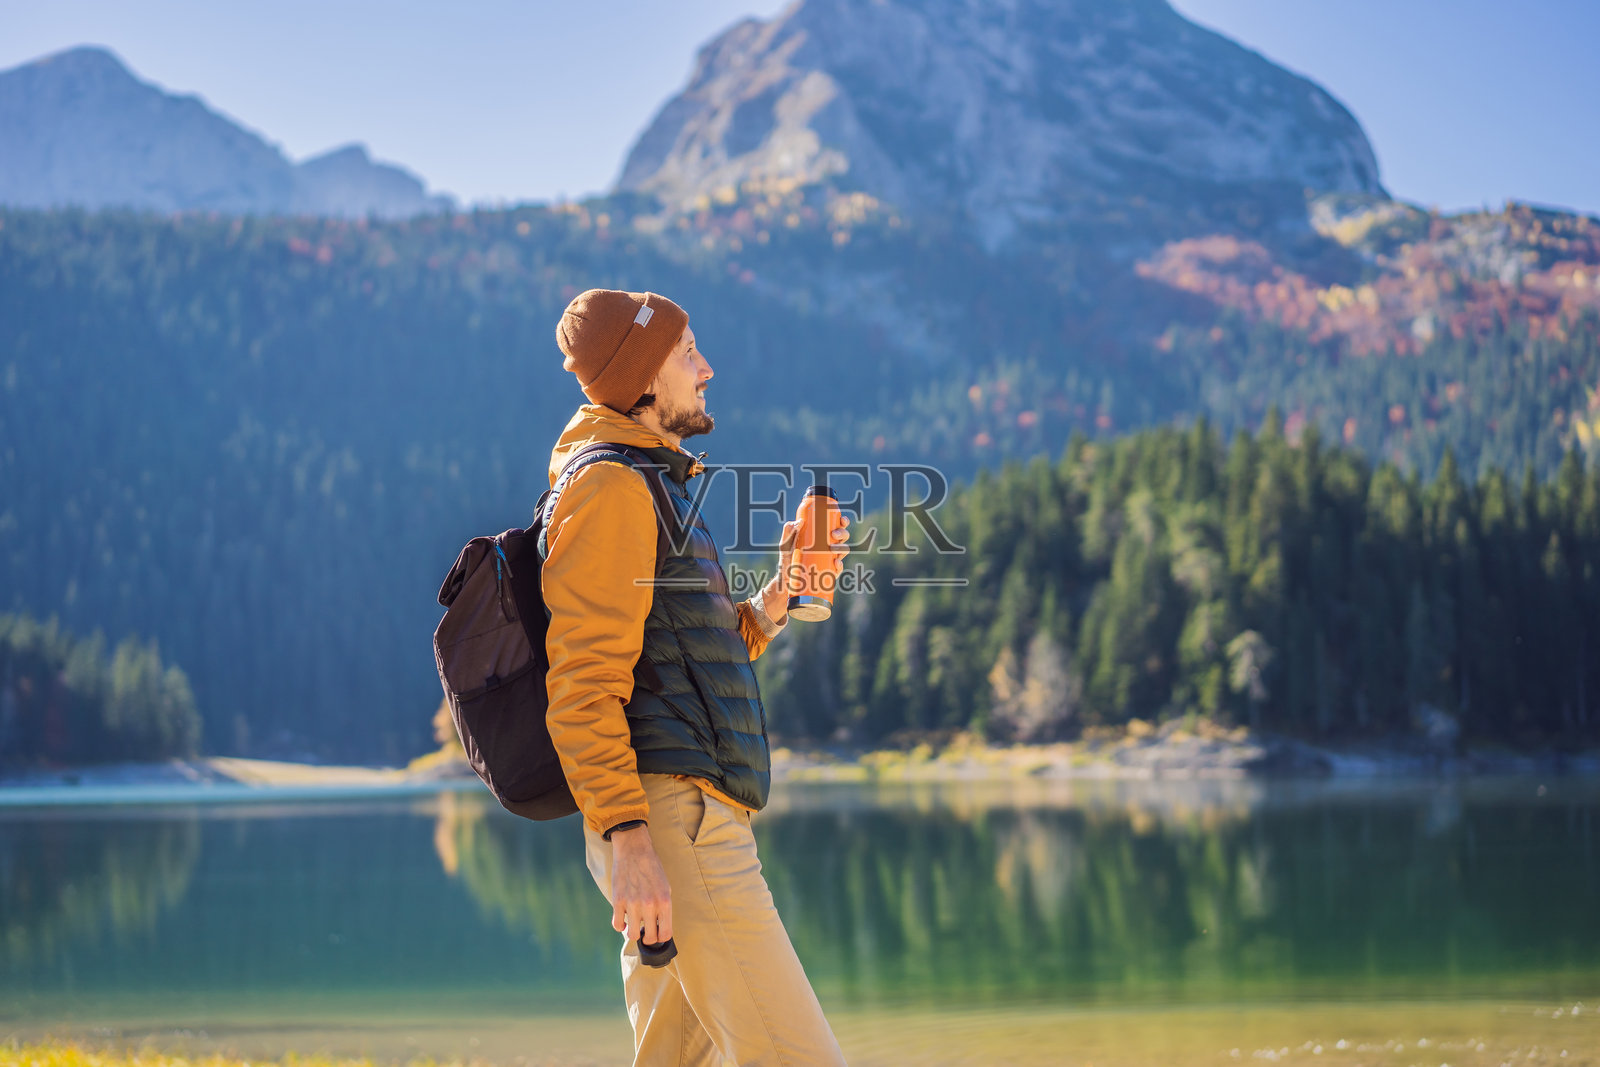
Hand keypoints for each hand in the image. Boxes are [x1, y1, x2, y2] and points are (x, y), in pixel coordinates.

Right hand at [609, 824, 671, 944]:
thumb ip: (663, 907)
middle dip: (649, 938)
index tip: (658, 934)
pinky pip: (617, 925)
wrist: (634, 850)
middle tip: (646, 931)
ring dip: (634, 932)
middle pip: (650, 938)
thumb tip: (660, 927)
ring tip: (635, 925)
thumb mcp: (665, 886)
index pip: (665, 934)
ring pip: (633, 935)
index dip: (662, 938)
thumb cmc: (652, 868)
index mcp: (664, 901)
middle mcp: (649, 905)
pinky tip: (624, 919)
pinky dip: (621, 926)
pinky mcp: (618, 901)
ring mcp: (632, 904)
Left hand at [767, 511, 851, 617]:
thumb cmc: (787, 557)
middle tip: (834, 534)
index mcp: (823, 537)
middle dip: (843, 533)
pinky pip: (839, 569)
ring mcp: (831, 560)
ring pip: (843, 551)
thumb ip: (789, 529)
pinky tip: (835, 563)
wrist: (786, 578)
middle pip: (843, 537)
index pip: (837, 526)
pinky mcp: (829, 572)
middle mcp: (829, 547)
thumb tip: (800, 522)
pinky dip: (839, 566)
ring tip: (833, 548)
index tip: (841, 519)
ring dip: (842, 548)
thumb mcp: (786, 542)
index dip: (843, 522)